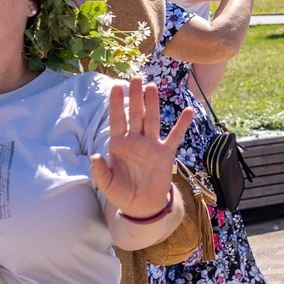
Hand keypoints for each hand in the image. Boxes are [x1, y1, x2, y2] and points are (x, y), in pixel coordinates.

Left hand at [90, 77, 194, 217]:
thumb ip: (99, 171)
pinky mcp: (165, 154)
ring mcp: (151, 145)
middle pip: (135, 113)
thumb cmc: (121, 193)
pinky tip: (188, 111)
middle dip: (135, 96)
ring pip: (152, 119)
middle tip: (136, 78)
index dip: (116, 103)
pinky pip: (174, 137)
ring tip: (152, 87)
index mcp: (119, 144)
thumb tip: (95, 157)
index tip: (116, 85)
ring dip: (152, 103)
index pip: (117, 119)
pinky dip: (181, 125)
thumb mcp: (106, 184)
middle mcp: (135, 140)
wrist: (141, 206)